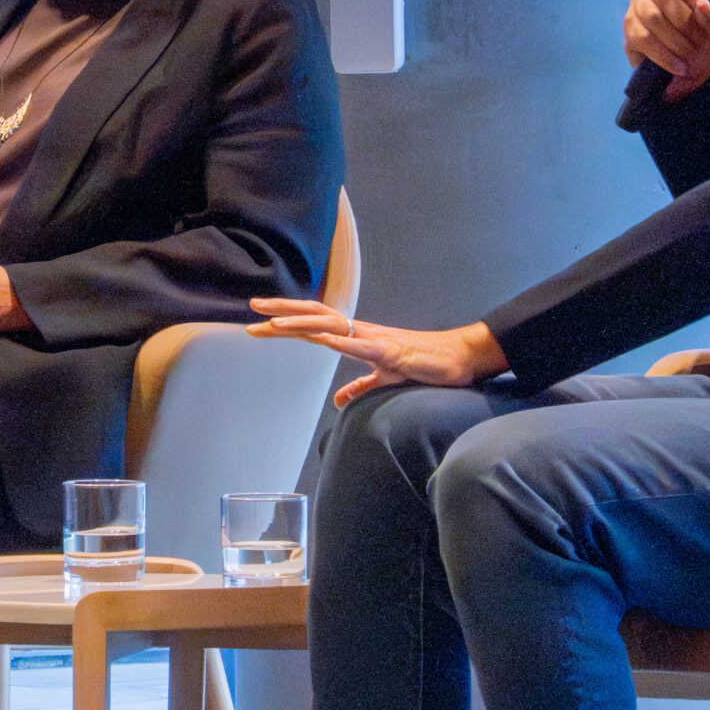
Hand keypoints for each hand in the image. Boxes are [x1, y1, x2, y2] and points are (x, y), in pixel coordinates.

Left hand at [247, 299, 508, 406]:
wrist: (458, 360)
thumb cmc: (422, 364)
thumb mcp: (384, 379)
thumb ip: (360, 386)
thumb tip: (337, 400)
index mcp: (355, 337)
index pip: (313, 324)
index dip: (286, 320)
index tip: (258, 320)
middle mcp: (360, 332)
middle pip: (314, 315)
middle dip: (282, 311)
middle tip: (252, 308)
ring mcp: (375, 339)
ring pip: (332, 326)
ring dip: (303, 324)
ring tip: (275, 323)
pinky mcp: (393, 353)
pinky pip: (363, 348)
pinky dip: (342, 343)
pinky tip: (322, 342)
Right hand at [622, 0, 709, 100]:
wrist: (688, 71)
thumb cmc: (703, 43)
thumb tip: (702, 3)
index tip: (699, 3)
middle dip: (684, 21)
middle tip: (698, 43)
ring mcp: (637, 7)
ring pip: (652, 16)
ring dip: (675, 41)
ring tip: (689, 58)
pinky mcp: (629, 30)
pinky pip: (643, 38)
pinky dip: (664, 55)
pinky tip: (677, 66)